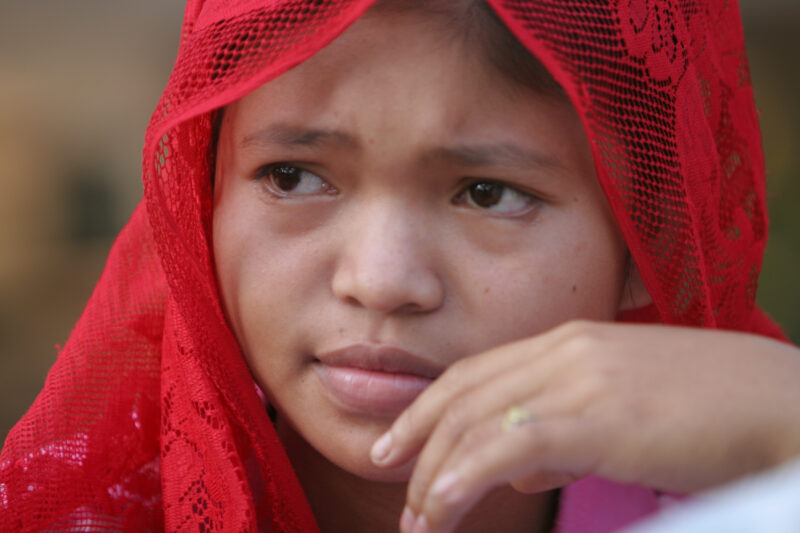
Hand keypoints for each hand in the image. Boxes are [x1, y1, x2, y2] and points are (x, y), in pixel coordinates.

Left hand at [369, 321, 799, 532]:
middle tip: (387, 478)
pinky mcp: (600, 416)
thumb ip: (564, 432)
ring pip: (477, 420)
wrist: (780, 403)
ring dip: (435, 472)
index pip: (475, 373)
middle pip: (463, 394)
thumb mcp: (623, 413)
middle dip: (415, 438)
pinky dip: (467, 475)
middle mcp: (564, 350)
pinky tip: (442, 505)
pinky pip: (511, 443)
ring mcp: (581, 378)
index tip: (396, 443)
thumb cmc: (708, 412)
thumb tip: (518, 468)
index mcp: (567, 343)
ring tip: (417, 518)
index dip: (427, 408)